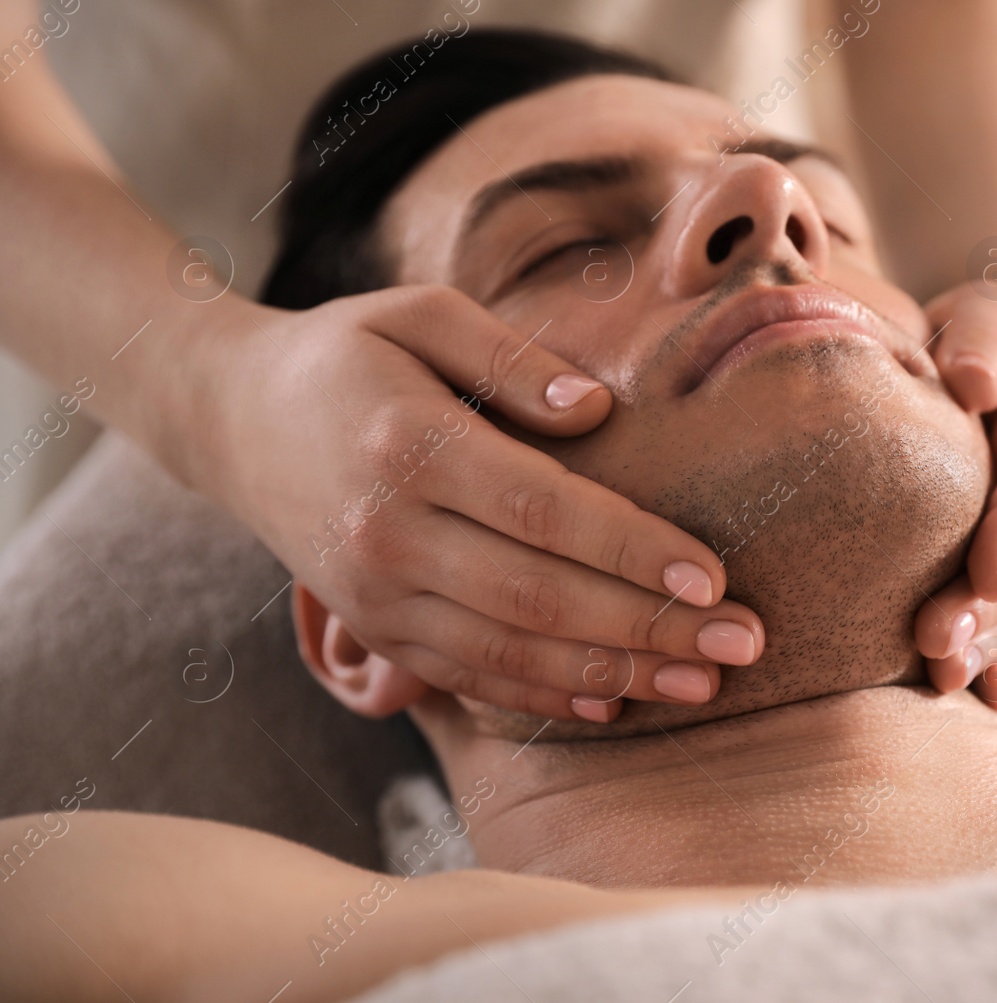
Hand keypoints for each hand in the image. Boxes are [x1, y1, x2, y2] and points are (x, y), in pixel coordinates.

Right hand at [193, 286, 763, 722]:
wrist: (234, 418)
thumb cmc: (348, 354)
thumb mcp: (420, 315)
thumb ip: (511, 360)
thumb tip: (599, 410)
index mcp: (406, 446)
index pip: (542, 510)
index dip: (633, 548)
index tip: (713, 573)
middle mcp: (388, 535)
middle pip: (540, 597)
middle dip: (650, 626)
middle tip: (743, 641)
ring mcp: (376, 595)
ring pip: (511, 651)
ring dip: (614, 672)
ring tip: (703, 680)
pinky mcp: (375, 629)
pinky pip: (468, 676)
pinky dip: (543, 696)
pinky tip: (614, 701)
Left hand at [911, 284, 996, 707]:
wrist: (993, 370)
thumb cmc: (975, 338)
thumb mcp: (983, 312)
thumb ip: (979, 337)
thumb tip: (971, 384)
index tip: (988, 573)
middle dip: (991, 608)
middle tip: (938, 642)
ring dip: (992, 643)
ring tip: (946, 677)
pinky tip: (988, 698)